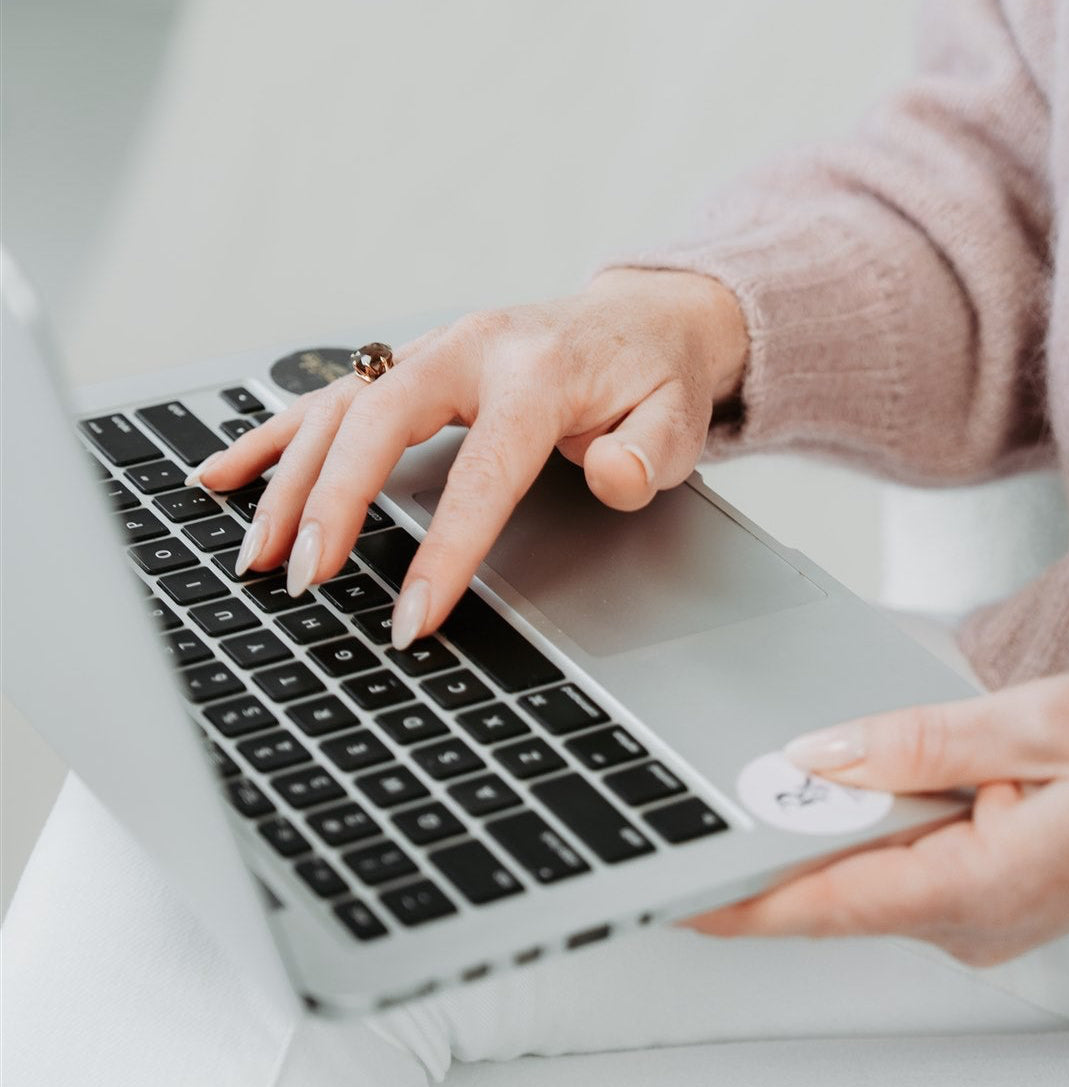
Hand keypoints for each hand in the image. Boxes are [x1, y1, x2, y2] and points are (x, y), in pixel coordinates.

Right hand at [194, 269, 747, 647]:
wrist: (644, 321)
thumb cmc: (655, 379)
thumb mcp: (676, 422)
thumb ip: (646, 455)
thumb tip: (613, 475)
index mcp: (538, 373)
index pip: (483, 470)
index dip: (445, 549)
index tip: (412, 616)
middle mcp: (472, 349)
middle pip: (377, 420)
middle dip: (333, 503)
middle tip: (304, 577)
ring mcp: (432, 349)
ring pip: (338, 408)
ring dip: (288, 481)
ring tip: (254, 551)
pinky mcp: (410, 362)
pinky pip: (326, 395)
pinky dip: (271, 435)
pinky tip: (223, 473)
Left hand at [690, 671, 1068, 964]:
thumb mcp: (1030, 722)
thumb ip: (917, 741)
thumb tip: (822, 754)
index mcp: (982, 885)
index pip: (835, 904)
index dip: (749, 900)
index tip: (685, 890)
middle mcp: (969, 919)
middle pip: (836, 894)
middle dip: (768, 854)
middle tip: (711, 804)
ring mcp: (971, 916)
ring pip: (861, 882)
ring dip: (815, 839)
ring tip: (773, 789)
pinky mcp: (973, 896)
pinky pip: (895, 871)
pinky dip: (860, 836)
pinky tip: (843, 795)